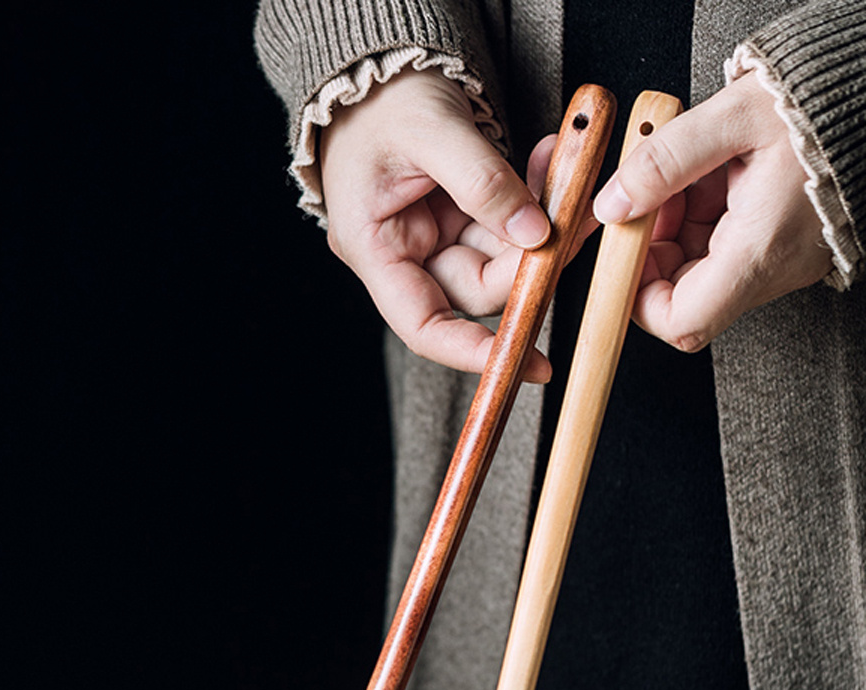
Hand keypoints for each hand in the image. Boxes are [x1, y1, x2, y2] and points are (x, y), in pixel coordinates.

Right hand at [319, 66, 556, 378]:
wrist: (379, 62)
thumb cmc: (384, 99)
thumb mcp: (431, 131)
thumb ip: (483, 183)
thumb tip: (536, 233)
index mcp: (375, 250)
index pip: (424, 325)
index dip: (472, 352)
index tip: (524, 362)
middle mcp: (405, 255)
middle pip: (478, 288)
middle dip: (532, 261)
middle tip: (579, 219)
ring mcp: (435, 236)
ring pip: (502, 256)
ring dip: (544, 222)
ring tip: (571, 173)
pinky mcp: (460, 215)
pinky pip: (509, 223)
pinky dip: (537, 198)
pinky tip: (554, 164)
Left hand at [593, 72, 832, 351]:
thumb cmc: (823, 99)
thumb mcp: (735, 115)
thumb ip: (665, 161)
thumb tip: (612, 205)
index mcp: (760, 250)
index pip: (683, 322)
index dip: (639, 302)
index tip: (625, 256)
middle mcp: (774, 267)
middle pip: (686, 296)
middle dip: (655, 250)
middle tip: (655, 198)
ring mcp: (782, 259)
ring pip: (703, 270)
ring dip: (678, 228)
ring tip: (690, 175)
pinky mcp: (785, 243)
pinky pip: (728, 248)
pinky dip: (705, 216)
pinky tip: (713, 175)